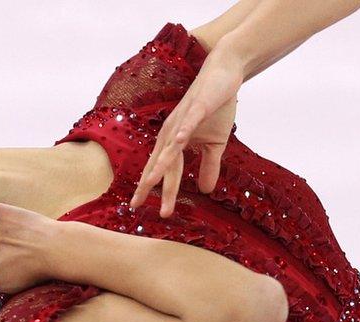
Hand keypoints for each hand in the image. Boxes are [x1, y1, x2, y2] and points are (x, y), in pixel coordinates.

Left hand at [128, 46, 244, 217]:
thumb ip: (208, 167)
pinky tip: (178, 143)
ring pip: (170, 147)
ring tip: (151, 183)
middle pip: (161, 164)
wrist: (223, 74)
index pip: (163, 171)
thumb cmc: (216, 108)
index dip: (151, 189)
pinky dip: (183, 133)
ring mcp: (182, 120)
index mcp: (175, 143)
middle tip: (136, 206)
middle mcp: (172, 133)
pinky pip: (188, 123)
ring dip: (161, 165)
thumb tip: (206, 191)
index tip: (137, 208)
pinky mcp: (197, 108)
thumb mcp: (215, 145)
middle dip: (150, 186)